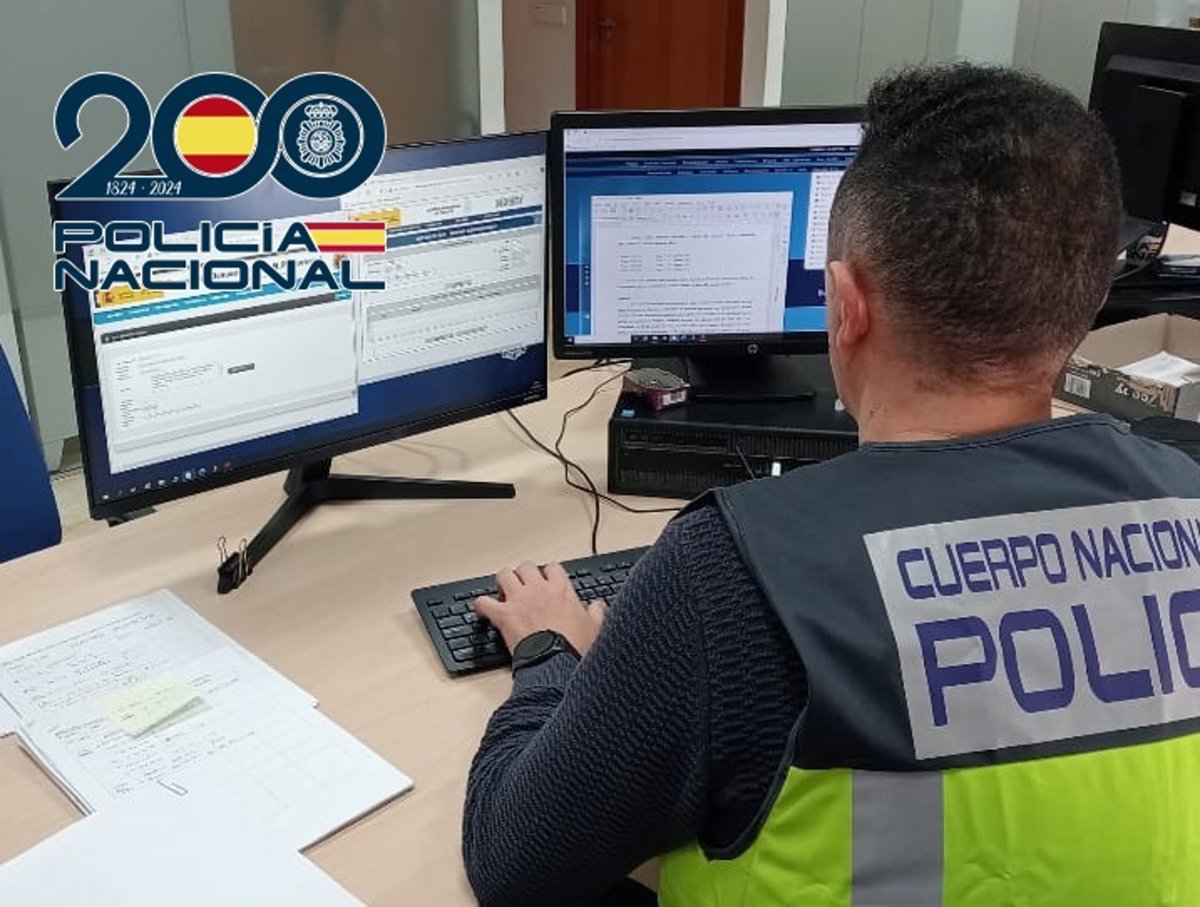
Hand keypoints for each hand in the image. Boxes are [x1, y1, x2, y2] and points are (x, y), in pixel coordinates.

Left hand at [474, 562, 608, 656]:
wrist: (556, 663)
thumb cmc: (574, 647)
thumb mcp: (595, 628)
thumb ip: (597, 613)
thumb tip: (599, 606)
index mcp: (561, 590)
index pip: (553, 568)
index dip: (548, 573)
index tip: (546, 580)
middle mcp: (538, 589)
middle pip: (526, 567)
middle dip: (523, 574)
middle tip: (523, 585)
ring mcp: (519, 600)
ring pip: (504, 574)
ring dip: (502, 581)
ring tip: (503, 590)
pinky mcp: (503, 615)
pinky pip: (484, 602)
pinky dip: (481, 605)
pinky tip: (482, 610)